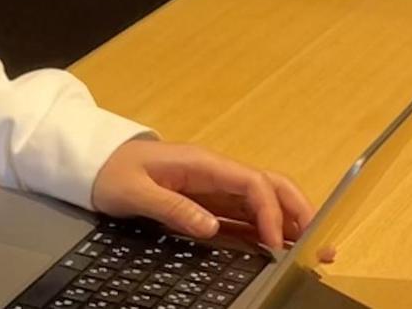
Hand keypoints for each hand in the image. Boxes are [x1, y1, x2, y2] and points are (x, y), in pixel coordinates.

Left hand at [89, 138, 332, 259]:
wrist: (93, 161)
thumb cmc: (111, 171)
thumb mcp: (134, 191)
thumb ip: (172, 208)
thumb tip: (211, 229)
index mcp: (203, 163)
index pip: (253, 183)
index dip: (270, 212)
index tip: (275, 243)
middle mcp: (216, 172)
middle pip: (270, 186)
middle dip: (298, 212)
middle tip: (318, 244)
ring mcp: (215, 187)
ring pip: (264, 201)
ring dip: (290, 222)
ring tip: (312, 250)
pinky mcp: (209, 202)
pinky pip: (245, 215)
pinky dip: (267, 230)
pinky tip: (280, 249)